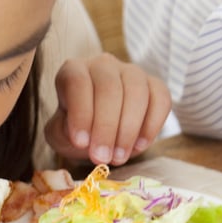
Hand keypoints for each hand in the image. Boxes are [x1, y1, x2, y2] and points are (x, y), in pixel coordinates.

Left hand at [44, 53, 170, 165]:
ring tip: (119, 157)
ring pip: (136, 92)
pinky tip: (139, 146)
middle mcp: (103, 65)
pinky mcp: (155, 86)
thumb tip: (84, 138)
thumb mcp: (61, 133)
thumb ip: (65, 132)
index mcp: (74, 70)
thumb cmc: (76, 130)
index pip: (78, 83)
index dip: (81, 113)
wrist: (97, 134)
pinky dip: (152, 126)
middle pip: (109, 87)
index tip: (80, 143)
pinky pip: (161, 100)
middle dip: (106, 126)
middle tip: (101, 157)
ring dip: (128, 129)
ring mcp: (132, 72)